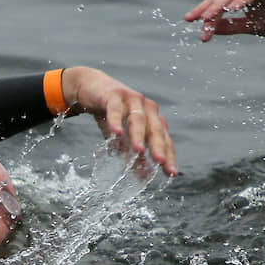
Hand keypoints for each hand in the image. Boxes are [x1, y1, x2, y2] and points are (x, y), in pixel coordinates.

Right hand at [60, 67, 176, 175]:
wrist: (92, 88)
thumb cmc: (112, 115)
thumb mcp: (123, 137)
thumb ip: (133, 154)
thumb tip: (144, 176)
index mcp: (153, 119)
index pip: (164, 140)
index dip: (168, 156)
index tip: (171, 173)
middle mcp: (147, 108)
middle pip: (155, 129)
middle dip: (158, 147)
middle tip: (160, 162)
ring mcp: (132, 100)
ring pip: (137, 119)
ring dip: (138, 135)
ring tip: (138, 151)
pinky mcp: (114, 95)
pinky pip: (115, 109)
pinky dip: (116, 120)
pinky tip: (116, 132)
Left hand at [184, 0, 264, 41]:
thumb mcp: (254, 27)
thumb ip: (234, 27)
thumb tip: (212, 29)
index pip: (218, 5)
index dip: (204, 14)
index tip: (191, 25)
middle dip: (206, 11)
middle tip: (193, 22)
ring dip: (219, 7)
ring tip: (208, 17)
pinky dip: (241, 0)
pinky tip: (232, 8)